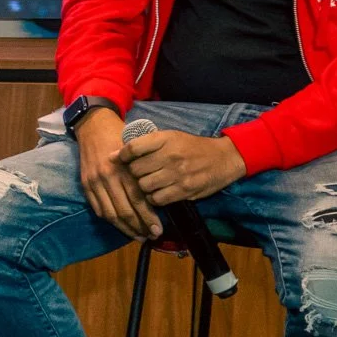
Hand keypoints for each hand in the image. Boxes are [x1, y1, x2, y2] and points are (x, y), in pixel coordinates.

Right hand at [73, 107, 161, 240]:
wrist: (94, 125)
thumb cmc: (121, 136)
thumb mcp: (137, 150)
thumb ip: (145, 172)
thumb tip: (159, 197)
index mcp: (123, 168)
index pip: (138, 199)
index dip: (148, 217)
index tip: (159, 230)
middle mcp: (107, 176)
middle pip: (124, 210)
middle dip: (139, 227)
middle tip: (151, 236)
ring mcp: (94, 181)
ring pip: (110, 213)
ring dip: (124, 228)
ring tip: (137, 235)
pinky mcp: (85, 183)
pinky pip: (98, 208)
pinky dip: (110, 219)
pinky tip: (120, 225)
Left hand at [117, 129, 245, 205]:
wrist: (223, 158)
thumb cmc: (192, 147)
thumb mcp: (170, 137)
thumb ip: (143, 145)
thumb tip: (113, 156)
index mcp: (164, 139)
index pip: (132, 148)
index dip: (122, 156)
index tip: (121, 160)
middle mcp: (170, 156)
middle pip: (136, 170)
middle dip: (133, 174)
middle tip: (140, 174)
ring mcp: (178, 174)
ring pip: (144, 186)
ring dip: (143, 187)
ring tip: (149, 183)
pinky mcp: (185, 190)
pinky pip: (157, 199)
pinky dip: (154, 198)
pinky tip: (158, 192)